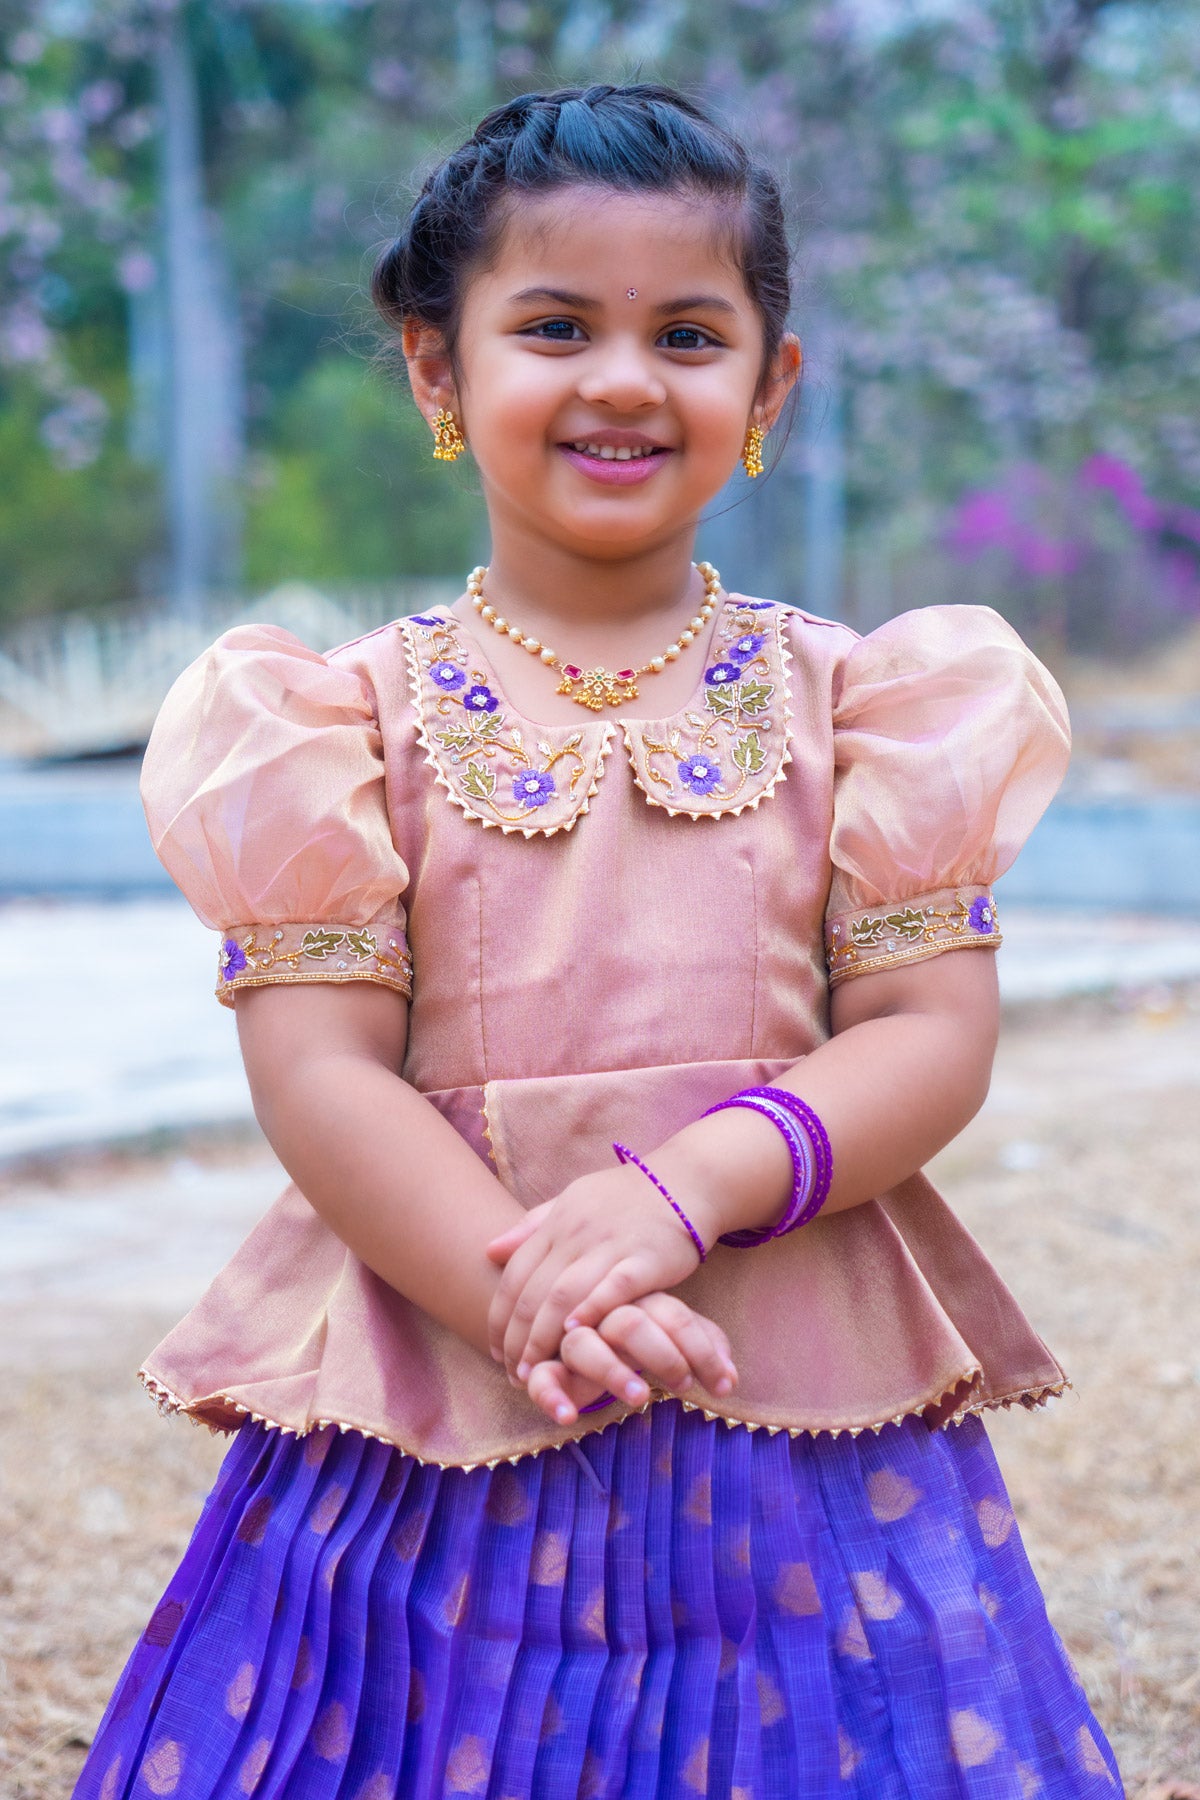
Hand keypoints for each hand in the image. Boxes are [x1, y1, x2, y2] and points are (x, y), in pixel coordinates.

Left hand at [485, 1164, 703, 1381]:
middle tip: (513, 1374)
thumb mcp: (573, 1200)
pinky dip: (590, 1310)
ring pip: (564, 1295)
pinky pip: (613, 1287)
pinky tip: (575, 1334)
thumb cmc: (626, 1197)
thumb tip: (490, 1251)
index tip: (494, 1351)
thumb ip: (532, 1226)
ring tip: (536, 1370)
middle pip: (534, 1292)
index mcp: (557, 1222)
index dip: (499, 1317)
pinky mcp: (645, 1258)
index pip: (514, 1275)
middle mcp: (577, 1233)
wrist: (686, 1180)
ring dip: (544, 1337)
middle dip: (517, 1339)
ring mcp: (610, 1244)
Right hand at [522, 1292, 737, 1427]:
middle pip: (630, 1322)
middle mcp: (604, 1314)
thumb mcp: (678, 1339)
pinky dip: (551, 1397)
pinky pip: (541, 1378)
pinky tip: (569, 1417)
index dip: (701, 1350)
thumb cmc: (644, 1335)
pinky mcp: (544, 1367)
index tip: (723, 1385)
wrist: (583, 1324)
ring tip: (641, 1397)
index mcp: (640, 1301)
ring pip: (582, 1344)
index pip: (674, 1316)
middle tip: (683, 1384)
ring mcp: (572, 1338)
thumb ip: (706, 1352)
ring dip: (612, 1371)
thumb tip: (731, 1380)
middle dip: (662, 1354)